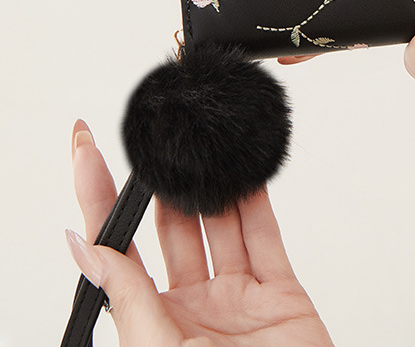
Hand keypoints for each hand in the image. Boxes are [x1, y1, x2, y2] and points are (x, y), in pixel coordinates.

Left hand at [66, 120, 334, 346]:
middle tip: (155, 143)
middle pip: (170, 227)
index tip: (84, 150)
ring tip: (196, 148)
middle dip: (159, 185)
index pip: (116, 248)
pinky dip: (257, 200)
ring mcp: (235, 296)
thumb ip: (127, 298)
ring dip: (208, 186)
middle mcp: (191, 305)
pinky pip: (266, 235)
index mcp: (151, 323)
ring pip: (219, 223)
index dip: (96, 197)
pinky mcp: (278, 291)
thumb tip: (83, 247)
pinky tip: (245, 171)